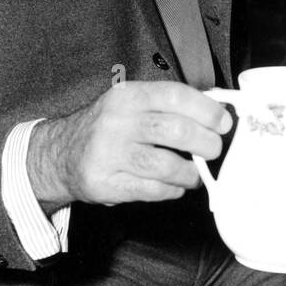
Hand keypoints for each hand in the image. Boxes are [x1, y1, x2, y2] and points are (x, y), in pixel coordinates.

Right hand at [26, 80, 231, 211]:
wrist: (62, 154)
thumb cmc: (109, 127)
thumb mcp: (131, 103)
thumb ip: (169, 105)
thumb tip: (217, 112)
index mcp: (128, 96)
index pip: (175, 95)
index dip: (206, 110)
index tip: (223, 122)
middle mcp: (117, 122)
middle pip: (175, 131)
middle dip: (205, 143)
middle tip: (214, 150)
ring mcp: (110, 154)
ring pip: (166, 165)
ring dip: (190, 172)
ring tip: (195, 173)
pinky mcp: (106, 183)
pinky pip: (152, 189)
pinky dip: (172, 189)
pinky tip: (174, 185)